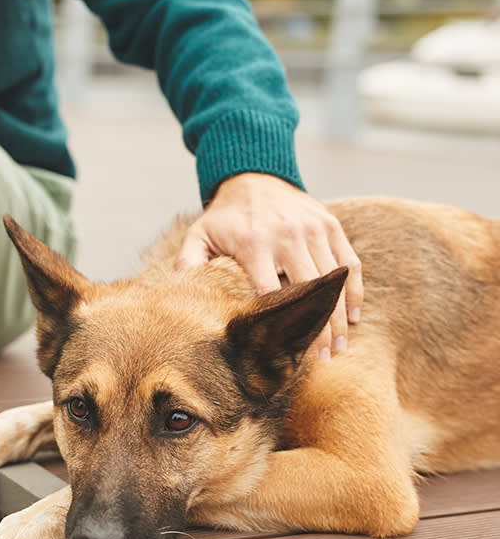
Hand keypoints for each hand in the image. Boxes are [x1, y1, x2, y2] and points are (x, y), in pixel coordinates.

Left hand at [175, 173, 362, 359]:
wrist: (254, 178)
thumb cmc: (224, 218)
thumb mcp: (199, 236)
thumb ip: (189, 265)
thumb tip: (182, 298)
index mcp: (254, 243)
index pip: (271, 293)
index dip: (281, 326)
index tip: (284, 353)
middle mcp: (287, 235)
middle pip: (310, 292)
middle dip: (318, 330)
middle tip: (322, 361)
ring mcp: (313, 229)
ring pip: (335, 282)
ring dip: (340, 318)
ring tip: (338, 348)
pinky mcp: (331, 225)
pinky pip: (351, 264)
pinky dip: (355, 292)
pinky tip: (354, 318)